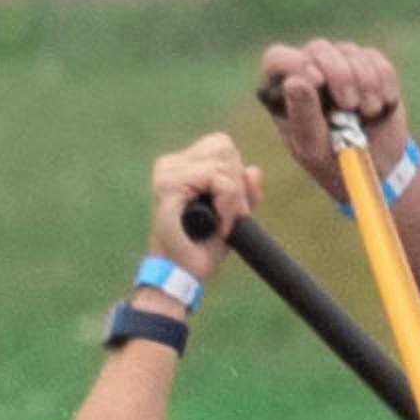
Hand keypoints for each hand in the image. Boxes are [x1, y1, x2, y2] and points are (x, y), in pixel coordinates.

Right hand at [150, 133, 257, 265]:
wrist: (182, 274)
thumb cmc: (202, 247)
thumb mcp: (232, 215)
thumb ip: (243, 192)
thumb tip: (253, 170)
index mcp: (180, 166)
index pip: (221, 146)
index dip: (236, 173)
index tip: (234, 207)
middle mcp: (169, 165)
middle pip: (224, 146)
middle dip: (237, 183)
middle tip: (231, 216)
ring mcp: (166, 174)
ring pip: (222, 160)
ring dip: (232, 195)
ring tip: (223, 222)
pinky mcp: (169, 186)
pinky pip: (216, 178)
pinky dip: (227, 202)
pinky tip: (220, 224)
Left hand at [251, 40, 407, 190]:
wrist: (373, 164)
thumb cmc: (331, 157)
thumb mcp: (313, 145)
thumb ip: (302, 114)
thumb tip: (294, 82)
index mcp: (282, 90)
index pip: (277, 57)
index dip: (294, 63)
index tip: (317, 82)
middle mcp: (308, 70)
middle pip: (319, 49)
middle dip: (339, 75)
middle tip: (350, 105)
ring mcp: (337, 63)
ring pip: (349, 51)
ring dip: (364, 82)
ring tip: (368, 112)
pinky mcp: (366, 64)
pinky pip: (374, 58)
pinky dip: (382, 81)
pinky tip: (382, 104)